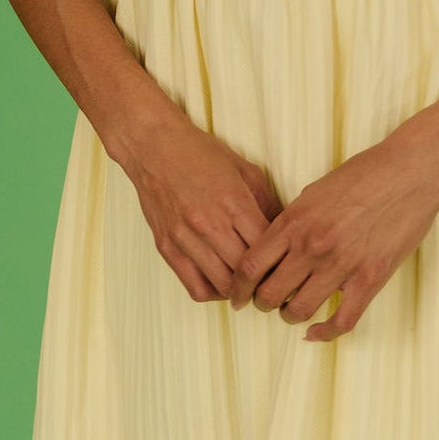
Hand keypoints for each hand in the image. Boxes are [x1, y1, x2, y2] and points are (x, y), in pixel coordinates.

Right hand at [117, 104, 282, 302]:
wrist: (153, 147)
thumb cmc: (200, 154)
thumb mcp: (245, 170)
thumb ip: (267, 203)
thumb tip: (283, 234)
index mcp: (233, 202)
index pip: (265, 249)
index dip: (279, 263)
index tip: (285, 266)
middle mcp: (209, 224)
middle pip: (246, 272)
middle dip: (262, 281)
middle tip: (270, 281)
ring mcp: (185, 238)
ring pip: (222, 285)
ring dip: (239, 291)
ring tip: (247, 286)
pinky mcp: (167, 247)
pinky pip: (194, 286)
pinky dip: (212, 292)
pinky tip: (221, 283)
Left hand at [226, 125, 438, 340]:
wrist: (411, 170)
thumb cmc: (365, 174)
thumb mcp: (314, 191)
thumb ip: (292, 221)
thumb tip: (275, 247)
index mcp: (295, 221)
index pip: (250, 266)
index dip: (238, 288)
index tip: (237, 296)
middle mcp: (312, 245)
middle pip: (268, 293)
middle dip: (262, 304)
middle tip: (266, 303)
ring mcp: (341, 264)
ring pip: (298, 310)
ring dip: (290, 315)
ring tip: (293, 311)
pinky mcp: (370, 278)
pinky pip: (342, 320)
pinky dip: (324, 332)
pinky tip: (316, 331)